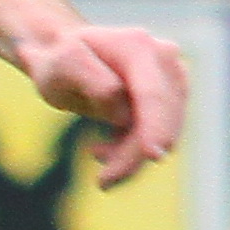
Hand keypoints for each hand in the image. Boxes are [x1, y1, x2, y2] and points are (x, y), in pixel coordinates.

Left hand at [13, 24, 187, 185]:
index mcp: (137, 47)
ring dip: (132, 154)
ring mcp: (172, 77)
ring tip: (97, 153)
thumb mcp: (60, 69)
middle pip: (161, 118)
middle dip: (134, 153)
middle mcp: (164, 58)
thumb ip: (93, 84)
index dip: (155, 126)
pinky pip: (161, 134)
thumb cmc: (57, 63)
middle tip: (102, 181)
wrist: (62, 56)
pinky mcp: (171, 97)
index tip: (153, 156)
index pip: (152, 94)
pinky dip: (135, 149)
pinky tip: (106, 149)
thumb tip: (125, 114)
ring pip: (166, 131)